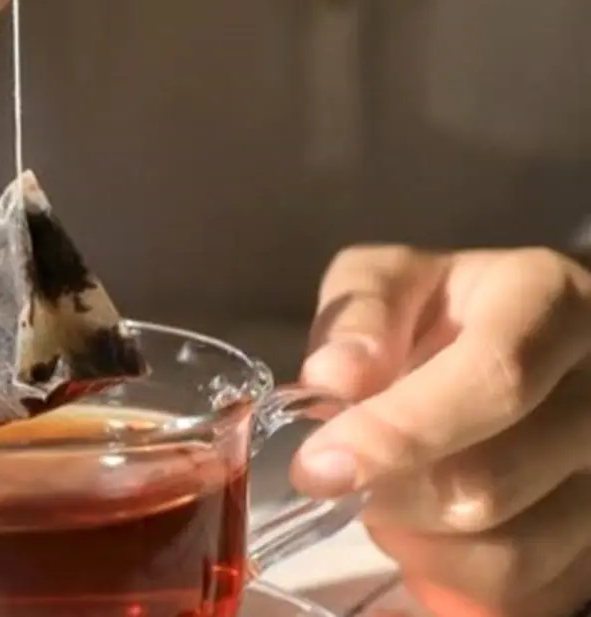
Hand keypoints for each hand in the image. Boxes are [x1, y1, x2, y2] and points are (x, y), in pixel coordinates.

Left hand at [293, 245, 590, 616]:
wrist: (518, 345)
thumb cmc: (446, 313)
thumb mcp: (392, 284)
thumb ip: (357, 315)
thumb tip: (333, 378)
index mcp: (551, 303)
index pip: (494, 378)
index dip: (398, 433)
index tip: (317, 468)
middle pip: (493, 481)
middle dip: (392, 494)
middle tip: (346, 480)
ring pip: (513, 552)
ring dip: (419, 545)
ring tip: (388, 501)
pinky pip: (526, 592)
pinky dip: (455, 579)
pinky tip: (429, 533)